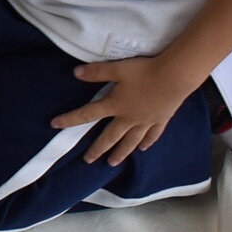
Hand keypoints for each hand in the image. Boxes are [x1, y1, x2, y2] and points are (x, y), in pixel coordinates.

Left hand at [54, 56, 199, 163]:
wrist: (176, 76)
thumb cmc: (145, 71)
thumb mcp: (117, 68)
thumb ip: (96, 72)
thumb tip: (75, 73)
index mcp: (115, 105)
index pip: (87, 114)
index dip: (70, 119)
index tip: (55, 125)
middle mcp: (129, 118)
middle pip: (110, 136)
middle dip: (98, 149)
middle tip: (88, 160)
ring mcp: (146, 121)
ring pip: (131, 141)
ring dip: (120, 152)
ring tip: (113, 163)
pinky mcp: (161, 119)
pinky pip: (152, 135)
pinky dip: (146, 143)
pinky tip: (143, 149)